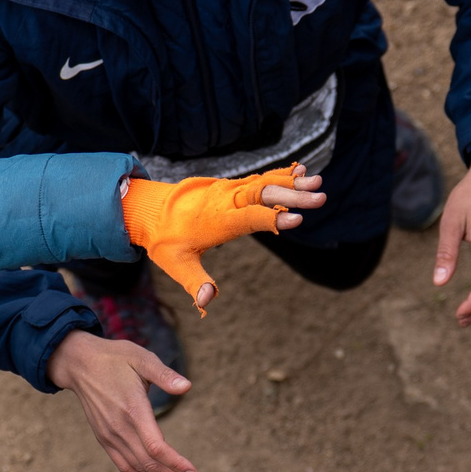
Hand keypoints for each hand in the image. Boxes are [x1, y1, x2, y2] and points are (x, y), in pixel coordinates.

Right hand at [49, 330, 200, 471]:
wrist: (79, 364)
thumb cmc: (115, 358)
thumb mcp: (141, 358)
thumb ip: (164, 375)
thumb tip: (187, 386)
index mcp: (133, 409)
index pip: (156, 447)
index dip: (176, 463)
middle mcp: (120, 427)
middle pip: (150, 464)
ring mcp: (110, 435)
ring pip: (138, 468)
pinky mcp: (103, 437)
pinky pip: (122, 464)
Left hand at [123, 165, 327, 311]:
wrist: (149, 209)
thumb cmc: (165, 240)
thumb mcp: (175, 264)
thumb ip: (195, 282)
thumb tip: (208, 300)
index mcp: (216, 219)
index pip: (249, 217)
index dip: (273, 218)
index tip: (298, 220)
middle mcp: (226, 200)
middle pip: (264, 194)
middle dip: (293, 195)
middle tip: (321, 197)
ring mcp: (229, 190)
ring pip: (265, 183)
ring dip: (292, 182)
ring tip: (318, 181)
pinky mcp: (231, 187)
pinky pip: (259, 178)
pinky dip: (281, 174)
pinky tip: (301, 171)